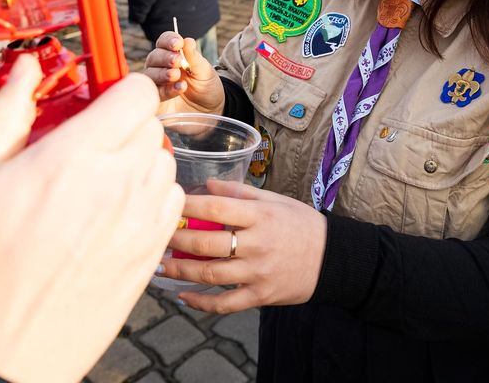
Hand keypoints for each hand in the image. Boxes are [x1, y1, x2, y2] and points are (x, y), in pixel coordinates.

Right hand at [0, 57, 183, 382]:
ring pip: (164, 160)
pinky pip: (172, 201)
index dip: (118, 90)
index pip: (135, 91)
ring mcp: (142, 219)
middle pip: (150, 124)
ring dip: (139, 161)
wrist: (1, 347)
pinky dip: (152, 197)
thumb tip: (25, 70)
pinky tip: (115, 213)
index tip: (98, 102)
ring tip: (97, 184)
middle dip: (122, 126)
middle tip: (87, 147)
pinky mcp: (153, 252)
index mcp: (75, 155)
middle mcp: (119, 182)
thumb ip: (7, 113)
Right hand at [144, 31, 223, 114]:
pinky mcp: (157, 100)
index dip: (168, 40)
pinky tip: (180, 88)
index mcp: (173, 55)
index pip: (164, 42)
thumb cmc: (207, 87)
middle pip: (154, 57)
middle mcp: (161, 67)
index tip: (177, 43)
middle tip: (177, 61)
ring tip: (176, 75)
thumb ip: (194, 57)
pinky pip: (155, 93)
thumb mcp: (204, 71)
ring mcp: (157, 83)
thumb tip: (187, 40)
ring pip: (150, 74)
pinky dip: (167, 90)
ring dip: (163, 73)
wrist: (211, 110)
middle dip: (164, 57)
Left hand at [159, 179, 327, 313]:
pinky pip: (224, 303)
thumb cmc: (300, 224)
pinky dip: (200, 302)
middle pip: (206, 243)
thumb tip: (207, 184)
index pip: (216, 207)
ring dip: (179, 271)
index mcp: (260, 216)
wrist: (332, 259)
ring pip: (209, 274)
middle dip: (176, 240)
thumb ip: (241, 191)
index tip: (167, 203)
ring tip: (160, 265)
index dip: (187, 206)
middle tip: (157, 236)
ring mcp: (258, 273)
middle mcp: (257, 244)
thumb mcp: (275, 200)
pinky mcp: (260, 296)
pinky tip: (182, 296)